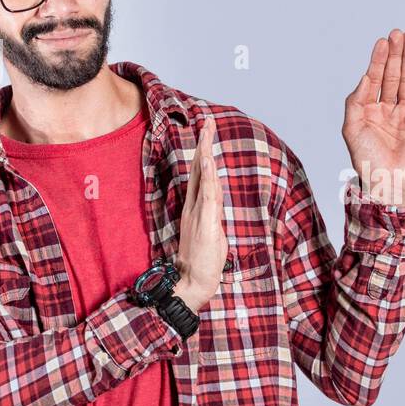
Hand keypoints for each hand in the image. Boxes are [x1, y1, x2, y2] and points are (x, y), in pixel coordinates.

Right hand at [172, 117, 226, 313]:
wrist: (191, 283)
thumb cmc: (200, 263)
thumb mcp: (209, 235)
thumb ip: (209, 219)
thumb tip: (213, 206)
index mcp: (195, 209)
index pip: (199, 177)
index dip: (203, 156)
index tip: (206, 135)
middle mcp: (193, 207)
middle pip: (198, 170)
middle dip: (203, 145)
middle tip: (207, 122)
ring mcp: (198, 214)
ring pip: (202, 178)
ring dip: (205, 153)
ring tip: (207, 131)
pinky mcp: (204, 223)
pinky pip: (205, 195)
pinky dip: (206, 177)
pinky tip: (207, 161)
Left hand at [342, 28, 404, 205]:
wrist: (387, 182)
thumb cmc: (366, 159)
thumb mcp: (351, 128)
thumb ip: (356, 100)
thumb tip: (366, 77)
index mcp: (367, 109)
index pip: (374, 78)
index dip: (378, 60)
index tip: (382, 42)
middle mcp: (386, 108)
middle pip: (392, 75)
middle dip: (395, 54)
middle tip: (398, 33)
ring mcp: (403, 114)